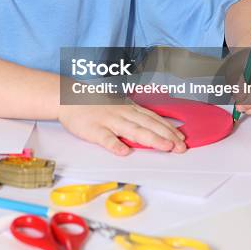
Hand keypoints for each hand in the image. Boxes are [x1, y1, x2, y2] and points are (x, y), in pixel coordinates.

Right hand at [58, 101, 186, 154]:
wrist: (69, 97)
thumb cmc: (95, 103)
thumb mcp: (118, 105)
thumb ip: (133, 116)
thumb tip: (153, 127)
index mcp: (128, 108)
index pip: (153, 119)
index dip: (168, 128)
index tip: (181, 138)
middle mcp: (122, 113)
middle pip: (147, 125)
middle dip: (166, 136)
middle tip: (181, 147)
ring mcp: (109, 121)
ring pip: (132, 130)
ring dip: (150, 139)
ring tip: (165, 148)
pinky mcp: (94, 129)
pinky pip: (105, 138)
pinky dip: (115, 144)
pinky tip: (124, 152)